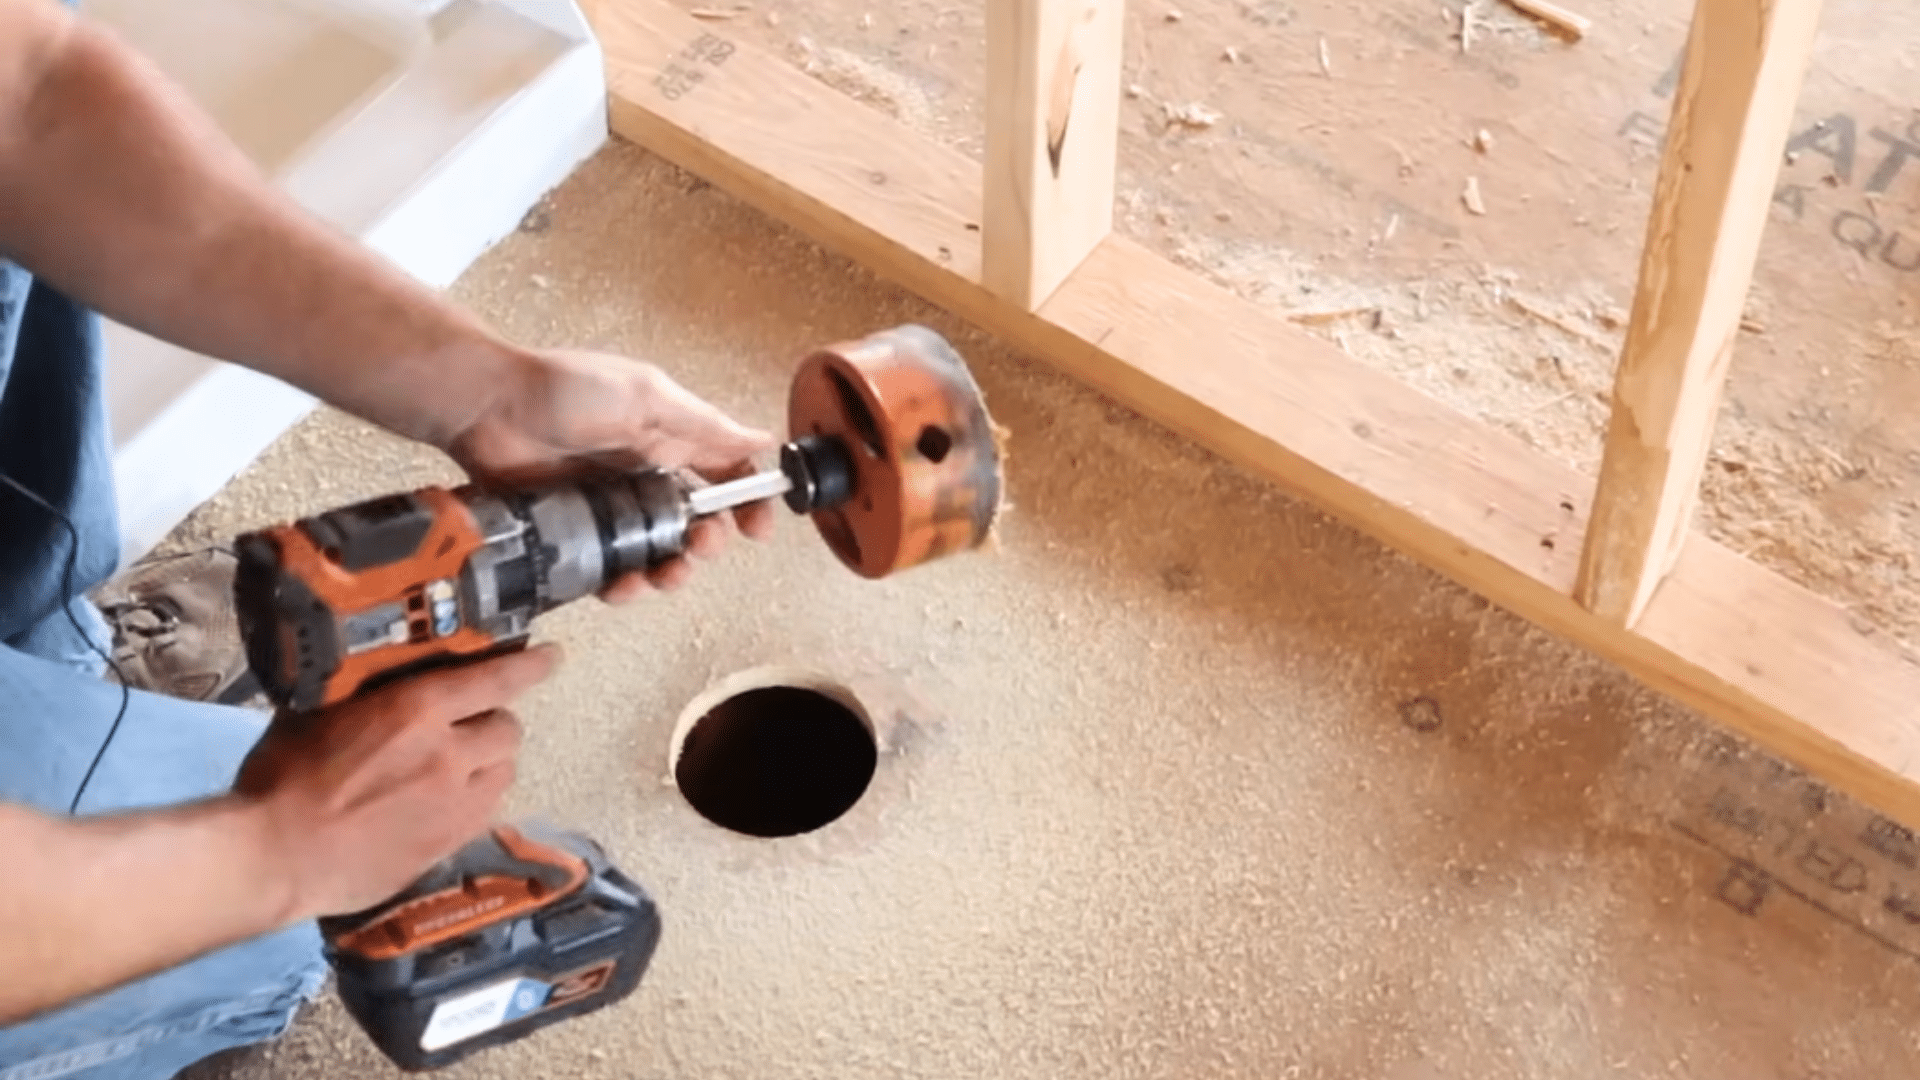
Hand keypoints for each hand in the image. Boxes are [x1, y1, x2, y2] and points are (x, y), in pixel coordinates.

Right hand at [233, 646, 557, 918]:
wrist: (275, 856)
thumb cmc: (282, 778)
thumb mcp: (319, 712)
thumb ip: (366, 694)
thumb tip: (383, 677)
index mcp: (417, 710)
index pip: (497, 679)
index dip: (530, 665)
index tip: (551, 657)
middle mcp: (450, 754)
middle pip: (508, 728)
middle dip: (490, 722)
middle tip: (462, 728)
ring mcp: (455, 804)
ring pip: (504, 772)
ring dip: (487, 763)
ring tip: (455, 769)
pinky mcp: (450, 844)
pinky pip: (486, 811)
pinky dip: (474, 800)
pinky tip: (444, 805)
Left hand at [448, 348, 777, 600]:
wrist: (484, 407)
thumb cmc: (564, 390)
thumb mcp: (646, 396)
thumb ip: (705, 425)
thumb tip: (764, 438)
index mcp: (667, 439)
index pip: (724, 475)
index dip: (747, 502)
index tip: (758, 528)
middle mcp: (643, 475)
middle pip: (693, 524)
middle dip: (708, 543)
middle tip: (702, 546)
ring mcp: (608, 508)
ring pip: (655, 554)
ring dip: (670, 572)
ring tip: (665, 575)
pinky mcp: (573, 533)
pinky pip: (607, 570)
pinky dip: (621, 584)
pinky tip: (622, 585)